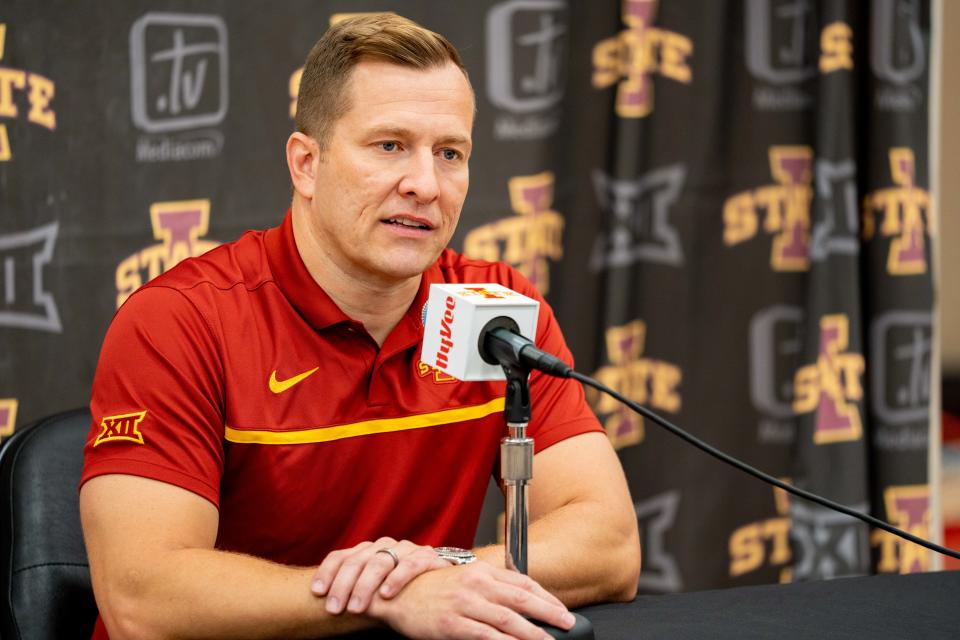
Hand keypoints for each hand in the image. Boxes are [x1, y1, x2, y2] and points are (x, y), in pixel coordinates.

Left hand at [311, 537, 449, 614]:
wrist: (440, 584)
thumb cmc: (399, 590)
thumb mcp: (372, 587)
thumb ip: (353, 587)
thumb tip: (321, 599)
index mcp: (366, 551)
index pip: (340, 556)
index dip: (327, 572)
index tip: (317, 592)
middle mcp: (384, 546)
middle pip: (357, 560)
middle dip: (343, 585)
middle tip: (335, 608)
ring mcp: (406, 550)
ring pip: (380, 562)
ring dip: (365, 586)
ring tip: (357, 608)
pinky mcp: (426, 558)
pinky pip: (410, 565)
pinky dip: (397, 579)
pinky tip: (386, 594)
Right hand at [369, 561, 575, 639]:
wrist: (394, 593)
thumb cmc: (429, 588)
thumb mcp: (462, 580)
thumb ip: (488, 587)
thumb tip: (516, 602)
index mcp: (481, 571)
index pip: (522, 582)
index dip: (545, 597)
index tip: (561, 609)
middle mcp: (476, 584)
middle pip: (522, 599)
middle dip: (549, 612)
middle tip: (567, 623)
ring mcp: (464, 603)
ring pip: (508, 619)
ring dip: (532, 633)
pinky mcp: (452, 623)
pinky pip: (485, 635)